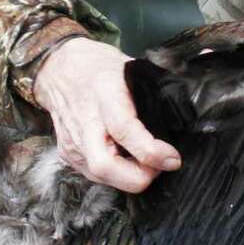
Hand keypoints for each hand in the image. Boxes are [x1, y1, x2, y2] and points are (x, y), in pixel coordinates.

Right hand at [33, 37, 181, 191]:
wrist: (56, 68)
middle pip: (105, 167)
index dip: (151, 152)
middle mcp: (85, 122)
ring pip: (101, 177)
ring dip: (129, 177)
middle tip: (159, 166)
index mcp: (103, 94)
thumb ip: (155, 92)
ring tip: (146, 162)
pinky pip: (95, 175)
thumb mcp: (130, 68)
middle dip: (138, 177)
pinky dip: (116, 174)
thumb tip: (187, 112)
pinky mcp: (68, 154)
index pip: (125, 131)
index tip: (172, 158)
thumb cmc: (98, 66)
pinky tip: (127, 160)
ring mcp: (73, 141)